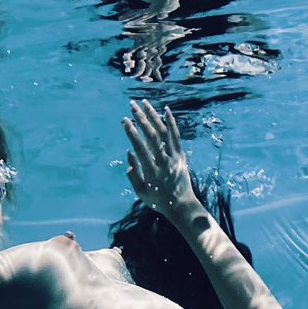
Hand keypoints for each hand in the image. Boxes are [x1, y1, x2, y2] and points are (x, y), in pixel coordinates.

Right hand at [123, 101, 197, 219]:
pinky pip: (176, 136)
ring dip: (153, 116)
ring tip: (144, 103)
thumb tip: (129, 153)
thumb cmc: (158, 201)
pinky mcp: (181, 155)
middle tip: (132, 105)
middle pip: (151, 135)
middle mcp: (163, 161)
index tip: (125, 120)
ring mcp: (174, 157)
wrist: (182, 205)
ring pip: (163, 132)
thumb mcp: (141, 193)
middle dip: (141, 118)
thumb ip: (133, 175)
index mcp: (151, 171)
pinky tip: (166, 110)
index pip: (140, 148)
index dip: (132, 133)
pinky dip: (171, 122)